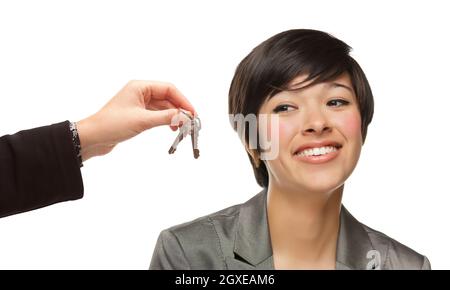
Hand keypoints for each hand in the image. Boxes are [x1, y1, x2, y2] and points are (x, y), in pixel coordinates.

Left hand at [76, 80, 194, 161]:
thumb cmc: (112, 125)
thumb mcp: (142, 121)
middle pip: (167, 97)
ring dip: (174, 116)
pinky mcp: (138, 115)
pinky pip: (157, 114)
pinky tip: (172, 128)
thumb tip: (185, 117)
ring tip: (181, 127)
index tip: (192, 113)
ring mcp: (139, 104)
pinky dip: (166, 120)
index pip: (168, 89)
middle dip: (180, 108)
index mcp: (140, 86)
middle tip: (190, 122)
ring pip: (163, 107)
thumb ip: (166, 117)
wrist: (93, 138)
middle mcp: (140, 92)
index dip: (182, 100)